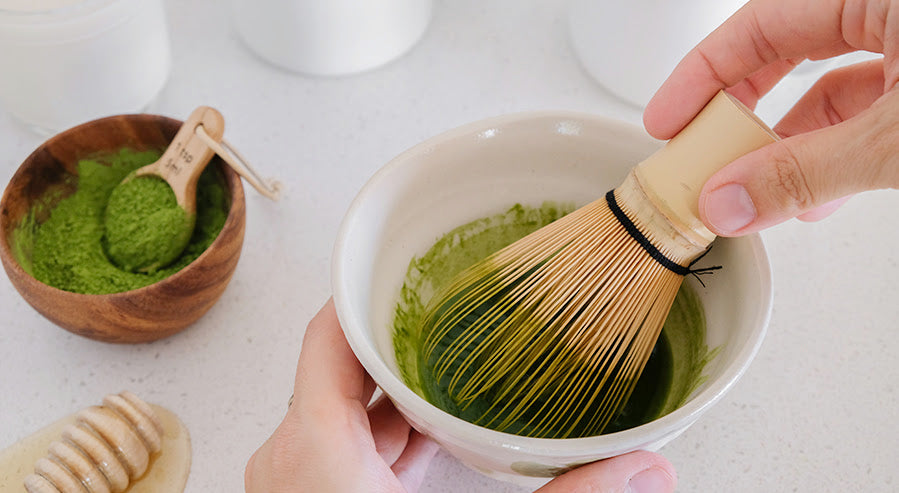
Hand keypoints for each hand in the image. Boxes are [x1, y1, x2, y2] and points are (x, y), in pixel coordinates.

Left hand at [245, 300, 676, 491]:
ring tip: (456, 368)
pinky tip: (430, 438)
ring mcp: (292, 485)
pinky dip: (384, 436)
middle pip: (343, 369)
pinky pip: (342, 448)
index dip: (371, 294)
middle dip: (406, 345)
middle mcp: (289, 459)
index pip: (330, 335)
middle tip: (462, 313)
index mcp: (313, 450)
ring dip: (398, 395)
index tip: (418, 269)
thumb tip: (647, 469)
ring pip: (344, 412)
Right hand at [644, 0, 898, 235]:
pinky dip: (833, 156)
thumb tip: (729, 201)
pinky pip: (864, 114)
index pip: (760, 24)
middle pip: (785, 54)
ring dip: (786, 150)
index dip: (701, 75)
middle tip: (698, 156)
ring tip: (752, 194)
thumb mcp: (894, 139)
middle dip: (739, 116)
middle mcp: (890, 11)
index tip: (665, 121)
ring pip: (826, 93)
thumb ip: (809, 169)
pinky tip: (812, 197)